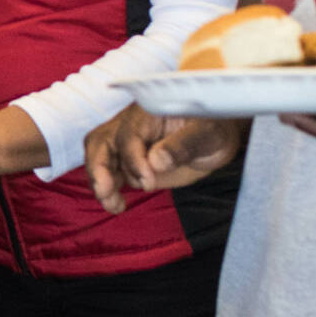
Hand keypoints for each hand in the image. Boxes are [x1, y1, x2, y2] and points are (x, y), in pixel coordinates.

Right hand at [83, 105, 248, 213]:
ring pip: (99, 157)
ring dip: (100, 181)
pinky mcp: (129, 161)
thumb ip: (183, 144)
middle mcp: (131, 125)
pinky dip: (107, 188)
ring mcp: (128, 143)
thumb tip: (156, 161)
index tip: (148, 182)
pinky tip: (117, 205)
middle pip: (100, 142)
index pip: (128, 134)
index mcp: (149, 112)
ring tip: (114, 204)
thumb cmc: (214, 127)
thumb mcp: (208, 133)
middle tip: (106, 192)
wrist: (216, 136)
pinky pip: (108, 172)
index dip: (133, 159)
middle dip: (99, 168)